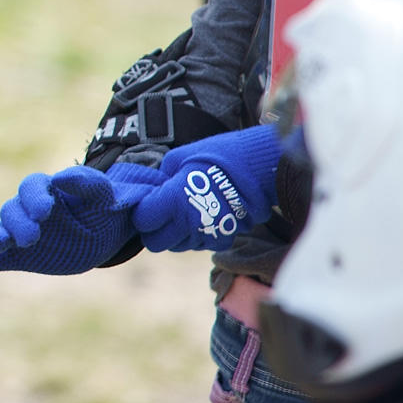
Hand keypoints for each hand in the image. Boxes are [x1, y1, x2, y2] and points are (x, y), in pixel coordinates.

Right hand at [0, 164, 158, 276]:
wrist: (105, 236)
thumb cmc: (106, 210)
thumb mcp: (106, 197)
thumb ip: (89, 184)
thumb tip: (61, 178)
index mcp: (48, 191)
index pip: (33, 187)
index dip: (36, 197)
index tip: (48, 210)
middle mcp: (28, 211)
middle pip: (12, 210)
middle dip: (19, 222)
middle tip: (33, 237)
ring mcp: (20, 234)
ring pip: (0, 232)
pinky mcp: (17, 257)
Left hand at [132, 126, 281, 252]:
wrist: (260, 169)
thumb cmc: (219, 156)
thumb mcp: (181, 157)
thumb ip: (162, 177)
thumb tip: (154, 188)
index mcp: (173, 201)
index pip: (142, 222)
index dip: (142, 213)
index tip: (147, 204)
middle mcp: (187, 223)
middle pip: (155, 243)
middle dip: (154, 230)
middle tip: (160, 214)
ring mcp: (206, 235)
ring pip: (177, 246)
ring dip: (175, 234)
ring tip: (185, 212)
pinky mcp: (222, 240)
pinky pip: (199, 245)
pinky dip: (196, 236)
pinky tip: (202, 217)